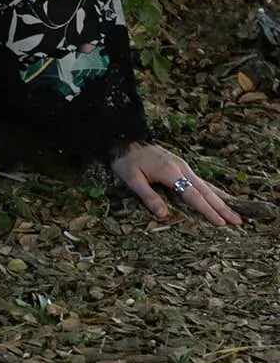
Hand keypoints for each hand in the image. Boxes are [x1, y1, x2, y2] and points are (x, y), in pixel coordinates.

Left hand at [111, 142, 242, 227]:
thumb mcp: (131, 178)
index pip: (192, 195)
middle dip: (222, 207)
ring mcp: (183, 165)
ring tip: (236, 212)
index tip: (221, 223)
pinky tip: (220, 196)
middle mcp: (181, 168)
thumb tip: (164, 215)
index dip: (207, 210)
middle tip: (238, 221)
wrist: (125, 139)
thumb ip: (148, 196)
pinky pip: (201, 180)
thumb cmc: (126, 160)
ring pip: (206, 185)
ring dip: (222, 200)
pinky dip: (213, 190)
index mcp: (170, 172)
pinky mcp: (181, 165)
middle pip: (205, 191)